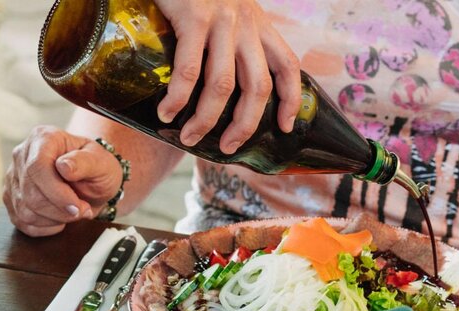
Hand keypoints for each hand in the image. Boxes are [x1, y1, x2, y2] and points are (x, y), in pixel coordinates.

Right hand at [3, 126, 122, 236]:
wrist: (91, 180)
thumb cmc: (96, 168)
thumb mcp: (102, 162)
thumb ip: (85, 162)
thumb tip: (64, 167)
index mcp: (43, 138)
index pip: (37, 167)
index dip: (57, 193)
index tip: (77, 207)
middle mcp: (22, 155)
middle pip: (30, 193)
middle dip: (60, 210)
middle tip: (83, 210)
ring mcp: (13, 177)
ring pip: (24, 211)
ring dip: (54, 219)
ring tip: (73, 212)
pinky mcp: (11, 198)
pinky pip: (22, 222)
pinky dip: (45, 227)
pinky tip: (59, 219)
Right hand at [154, 0, 300, 154]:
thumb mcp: (228, 9)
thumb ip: (231, 39)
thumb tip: (220, 84)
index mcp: (258, 24)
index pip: (288, 66)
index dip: (291, 100)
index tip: (285, 127)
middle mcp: (246, 24)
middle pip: (257, 88)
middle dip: (244, 126)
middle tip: (228, 148)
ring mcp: (221, 22)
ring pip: (222, 86)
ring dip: (206, 120)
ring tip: (189, 137)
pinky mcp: (193, 18)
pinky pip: (188, 71)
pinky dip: (178, 99)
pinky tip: (167, 112)